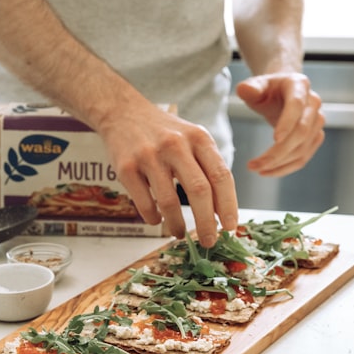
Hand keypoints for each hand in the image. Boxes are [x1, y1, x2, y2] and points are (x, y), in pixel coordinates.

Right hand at [98, 104, 237, 246]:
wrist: (123, 112)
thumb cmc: (163, 132)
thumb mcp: (192, 139)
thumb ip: (208, 168)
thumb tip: (221, 211)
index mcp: (198, 138)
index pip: (221, 176)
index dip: (229, 205)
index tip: (230, 227)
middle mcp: (175, 145)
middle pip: (199, 190)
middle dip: (206, 222)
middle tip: (209, 241)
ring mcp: (149, 155)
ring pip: (169, 201)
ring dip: (177, 224)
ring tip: (179, 233)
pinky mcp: (126, 167)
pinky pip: (143, 202)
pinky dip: (152, 217)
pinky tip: (156, 220)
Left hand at [235, 72, 324, 175]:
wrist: (279, 92)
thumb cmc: (266, 89)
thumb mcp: (255, 86)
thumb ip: (249, 88)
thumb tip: (244, 89)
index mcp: (299, 85)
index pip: (296, 105)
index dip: (287, 123)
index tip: (275, 140)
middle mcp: (313, 103)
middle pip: (301, 131)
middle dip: (278, 151)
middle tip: (254, 164)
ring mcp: (317, 121)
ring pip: (303, 148)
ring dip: (280, 163)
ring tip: (256, 169)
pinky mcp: (315, 136)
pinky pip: (304, 156)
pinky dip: (286, 167)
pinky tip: (268, 171)